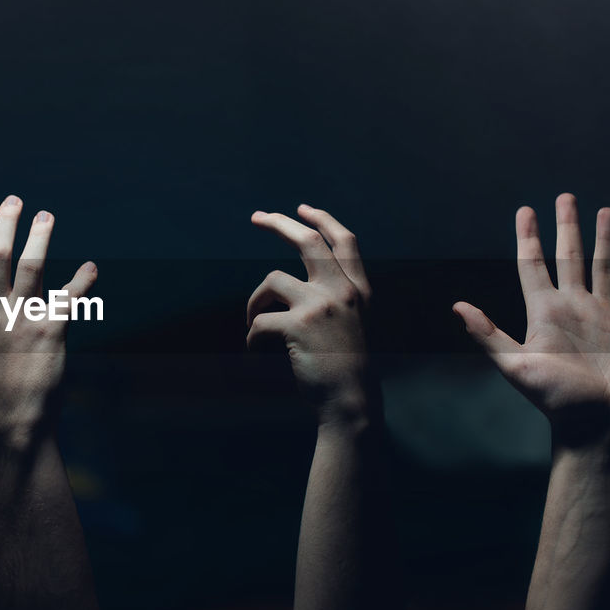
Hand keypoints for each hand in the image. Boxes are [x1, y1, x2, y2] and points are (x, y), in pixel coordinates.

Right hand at [0, 195, 96, 451]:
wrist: (14, 426)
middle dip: (5, 223)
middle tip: (14, 201)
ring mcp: (23, 320)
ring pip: (31, 267)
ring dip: (40, 238)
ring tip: (46, 217)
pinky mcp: (52, 331)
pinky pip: (69, 297)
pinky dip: (83, 281)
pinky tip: (91, 267)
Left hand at [247, 204, 373, 420]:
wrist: (350, 401)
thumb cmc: (347, 368)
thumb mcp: (354, 323)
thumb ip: (338, 297)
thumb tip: (299, 279)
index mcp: (359, 290)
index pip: (345, 241)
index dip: (323, 220)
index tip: (303, 208)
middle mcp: (343, 291)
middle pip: (307, 243)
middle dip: (279, 223)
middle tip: (257, 217)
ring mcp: (321, 306)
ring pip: (271, 281)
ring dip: (253, 300)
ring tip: (251, 321)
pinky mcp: (299, 326)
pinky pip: (259, 320)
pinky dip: (251, 335)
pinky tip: (255, 348)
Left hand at [453, 193, 609, 440]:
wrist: (597, 425)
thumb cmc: (555, 400)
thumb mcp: (516, 365)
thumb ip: (488, 334)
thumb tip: (456, 305)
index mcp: (544, 312)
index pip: (533, 264)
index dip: (528, 237)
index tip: (525, 210)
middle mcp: (573, 306)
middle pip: (568, 256)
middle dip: (566, 227)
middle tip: (564, 197)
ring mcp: (604, 314)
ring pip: (605, 266)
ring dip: (605, 239)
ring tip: (605, 210)